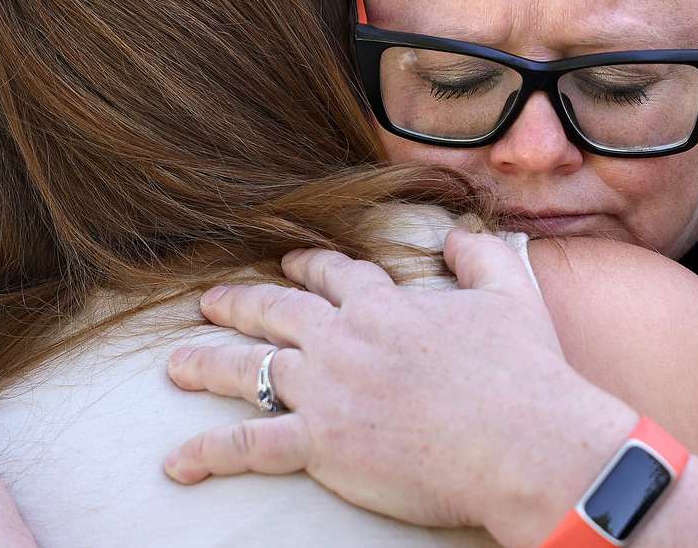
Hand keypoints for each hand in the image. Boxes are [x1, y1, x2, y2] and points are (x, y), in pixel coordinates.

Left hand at [164, 229, 634, 547]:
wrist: (520, 437)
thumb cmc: (522, 370)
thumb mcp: (509, 293)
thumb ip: (479, 254)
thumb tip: (455, 235)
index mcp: (385, 305)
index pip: (336, 276)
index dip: (308, 266)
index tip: (290, 263)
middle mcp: (345, 339)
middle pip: (277, 312)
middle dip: (239, 304)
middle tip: (209, 302)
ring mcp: (327, 390)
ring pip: (250, 370)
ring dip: (208, 365)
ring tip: (175, 365)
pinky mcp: (321, 443)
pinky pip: (250, 446)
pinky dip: (208, 453)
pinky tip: (176, 463)